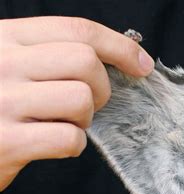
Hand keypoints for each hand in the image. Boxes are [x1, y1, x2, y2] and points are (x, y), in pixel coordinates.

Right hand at [0, 16, 154, 190]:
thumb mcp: (11, 64)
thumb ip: (49, 54)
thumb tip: (117, 58)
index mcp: (5, 37)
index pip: (77, 30)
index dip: (119, 46)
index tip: (141, 65)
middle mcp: (1, 63)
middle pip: (85, 61)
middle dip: (100, 87)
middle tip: (87, 103)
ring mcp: (0, 101)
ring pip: (81, 98)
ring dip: (84, 118)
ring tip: (62, 123)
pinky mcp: (4, 142)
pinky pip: (69, 138)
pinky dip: (73, 145)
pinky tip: (54, 144)